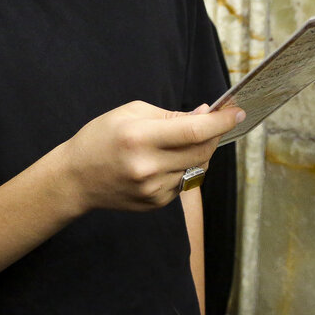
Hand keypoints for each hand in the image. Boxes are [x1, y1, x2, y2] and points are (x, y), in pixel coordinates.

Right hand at [59, 101, 243, 212]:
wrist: (76, 178)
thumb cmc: (101, 138)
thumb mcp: (130, 113)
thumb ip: (170, 115)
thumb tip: (205, 115)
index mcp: (140, 137)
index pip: (194, 131)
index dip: (221, 121)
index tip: (237, 112)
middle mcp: (148, 166)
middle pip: (202, 150)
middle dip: (214, 134)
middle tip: (215, 122)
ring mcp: (153, 189)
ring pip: (197, 167)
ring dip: (198, 151)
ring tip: (179, 141)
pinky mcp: (156, 203)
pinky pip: (184, 182)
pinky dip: (183, 168)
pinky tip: (163, 162)